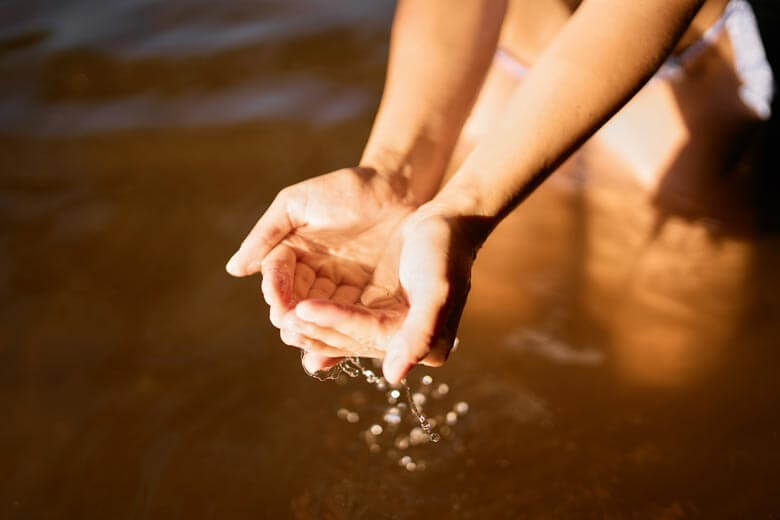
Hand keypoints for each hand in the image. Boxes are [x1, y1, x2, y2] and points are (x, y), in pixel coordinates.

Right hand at [226, 167, 416, 366]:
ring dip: (316, 331)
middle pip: (297, 302)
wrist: (396, 187)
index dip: (276, 292)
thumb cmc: (345, 188)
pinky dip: (345, 333)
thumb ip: (267, 234)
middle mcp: (313, 275)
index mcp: (292, 253)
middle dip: (294, 317)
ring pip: (323, 315)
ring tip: (312, 342)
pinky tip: (340, 347)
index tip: (277, 306)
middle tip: (292, 329)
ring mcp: (341, 288)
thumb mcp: (299, 203)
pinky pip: (354, 318)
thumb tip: (234, 269)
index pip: (277, 277)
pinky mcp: (369, 297)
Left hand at [287, 204, 487, 383]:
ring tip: (282, 316)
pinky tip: (296, 310)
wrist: (449, 224)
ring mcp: (393, 330)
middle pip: (356, 340)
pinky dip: (322, 316)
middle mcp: (409, 343)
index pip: (371, 335)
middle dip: (317, 329)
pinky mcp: (381, 315)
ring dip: (314, 327)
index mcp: (427, 343)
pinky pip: (346, 322)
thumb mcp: (438, 289)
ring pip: (346, 334)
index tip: (301, 310)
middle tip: (282, 318)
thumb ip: (420, 333)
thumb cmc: (446, 250)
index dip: (336, 322)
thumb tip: (393, 378)